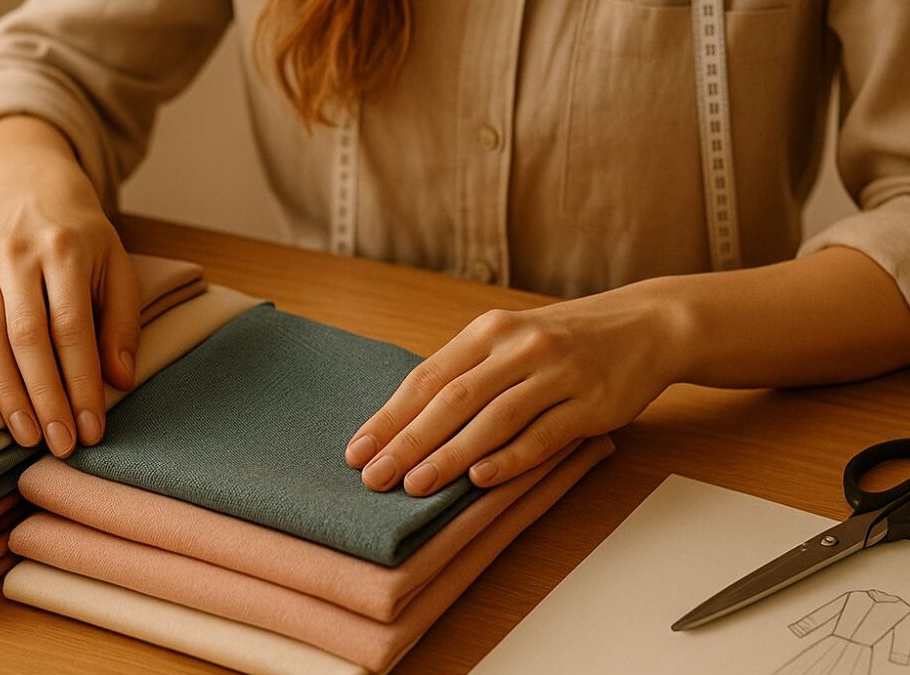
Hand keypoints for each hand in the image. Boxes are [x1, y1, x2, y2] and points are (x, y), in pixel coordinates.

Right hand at [0, 189, 140, 456]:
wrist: (36, 200)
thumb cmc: (88, 246)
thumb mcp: (119, 272)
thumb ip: (122, 324)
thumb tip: (120, 381)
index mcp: (67, 252)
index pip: (73, 327)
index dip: (81, 381)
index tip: (92, 426)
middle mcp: (20, 258)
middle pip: (28, 338)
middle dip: (45, 397)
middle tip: (60, 443)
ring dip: (8, 394)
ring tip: (28, 436)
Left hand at [345, 281, 685, 495]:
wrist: (645, 325)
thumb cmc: (566, 340)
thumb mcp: (512, 339)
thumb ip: (468, 373)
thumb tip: (409, 423)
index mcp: (490, 330)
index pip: (427, 377)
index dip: (390, 417)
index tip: (359, 450)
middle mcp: (519, 347)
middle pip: (452, 399)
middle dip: (408, 441)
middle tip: (375, 477)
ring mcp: (557, 373)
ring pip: (493, 418)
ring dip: (451, 455)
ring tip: (415, 485)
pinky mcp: (590, 401)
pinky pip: (544, 434)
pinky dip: (510, 458)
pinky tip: (480, 480)